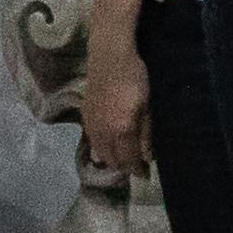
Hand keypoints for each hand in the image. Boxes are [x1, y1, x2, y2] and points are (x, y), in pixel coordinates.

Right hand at [74, 36, 150, 177]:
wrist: (109, 58)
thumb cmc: (135, 78)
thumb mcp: (147, 105)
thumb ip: (146, 133)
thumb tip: (147, 156)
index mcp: (121, 130)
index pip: (128, 160)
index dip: (137, 170)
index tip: (145, 174)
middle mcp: (103, 133)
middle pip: (112, 161)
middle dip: (124, 167)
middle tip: (136, 166)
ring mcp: (91, 127)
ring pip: (100, 154)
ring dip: (112, 160)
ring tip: (125, 158)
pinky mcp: (84, 119)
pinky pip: (93, 143)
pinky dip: (102, 149)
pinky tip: (110, 145)